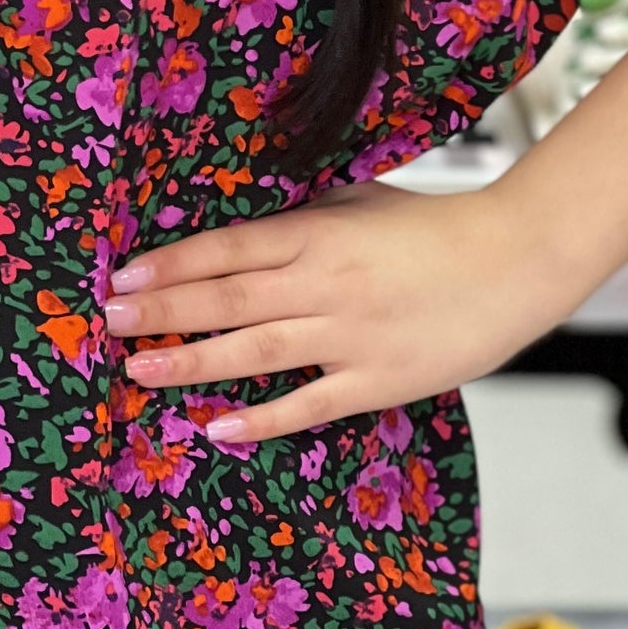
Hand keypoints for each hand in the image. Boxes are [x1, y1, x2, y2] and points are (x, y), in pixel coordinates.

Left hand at [100, 178, 570, 443]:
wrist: (516, 261)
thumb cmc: (438, 226)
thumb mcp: (362, 201)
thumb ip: (305, 218)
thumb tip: (248, 231)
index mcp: (319, 234)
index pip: (229, 249)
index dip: (173, 265)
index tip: (125, 277)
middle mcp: (325, 284)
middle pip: (228, 299)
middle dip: (164, 312)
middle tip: (111, 321)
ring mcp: (350, 336)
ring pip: (255, 350)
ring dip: (193, 362)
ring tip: (140, 370)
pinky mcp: (378, 380)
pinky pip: (309, 403)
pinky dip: (262, 417)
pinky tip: (218, 427)